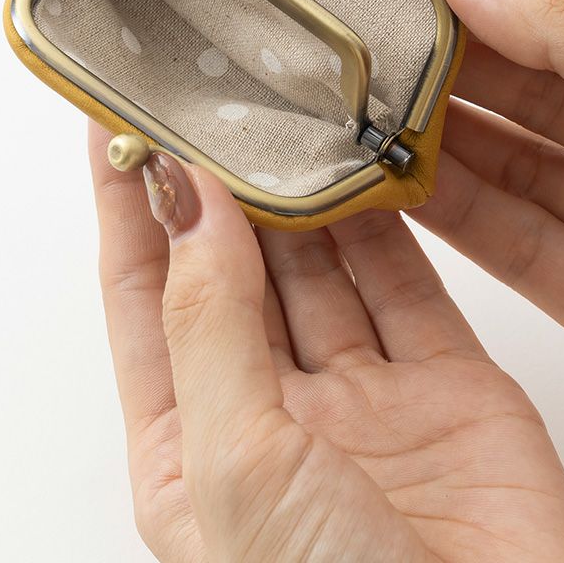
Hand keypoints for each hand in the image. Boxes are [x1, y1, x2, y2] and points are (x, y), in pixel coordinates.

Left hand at [90, 123, 563, 561]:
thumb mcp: (234, 462)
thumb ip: (210, 323)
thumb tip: (190, 205)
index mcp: (193, 445)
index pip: (143, 298)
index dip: (127, 211)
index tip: (114, 131)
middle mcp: (275, 413)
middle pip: (235, 271)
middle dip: (219, 188)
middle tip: (212, 101)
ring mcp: (364, 398)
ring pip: (322, 266)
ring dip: (301, 195)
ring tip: (285, 116)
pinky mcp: (449, 387)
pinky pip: (410, 281)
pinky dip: (388, 222)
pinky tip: (365, 170)